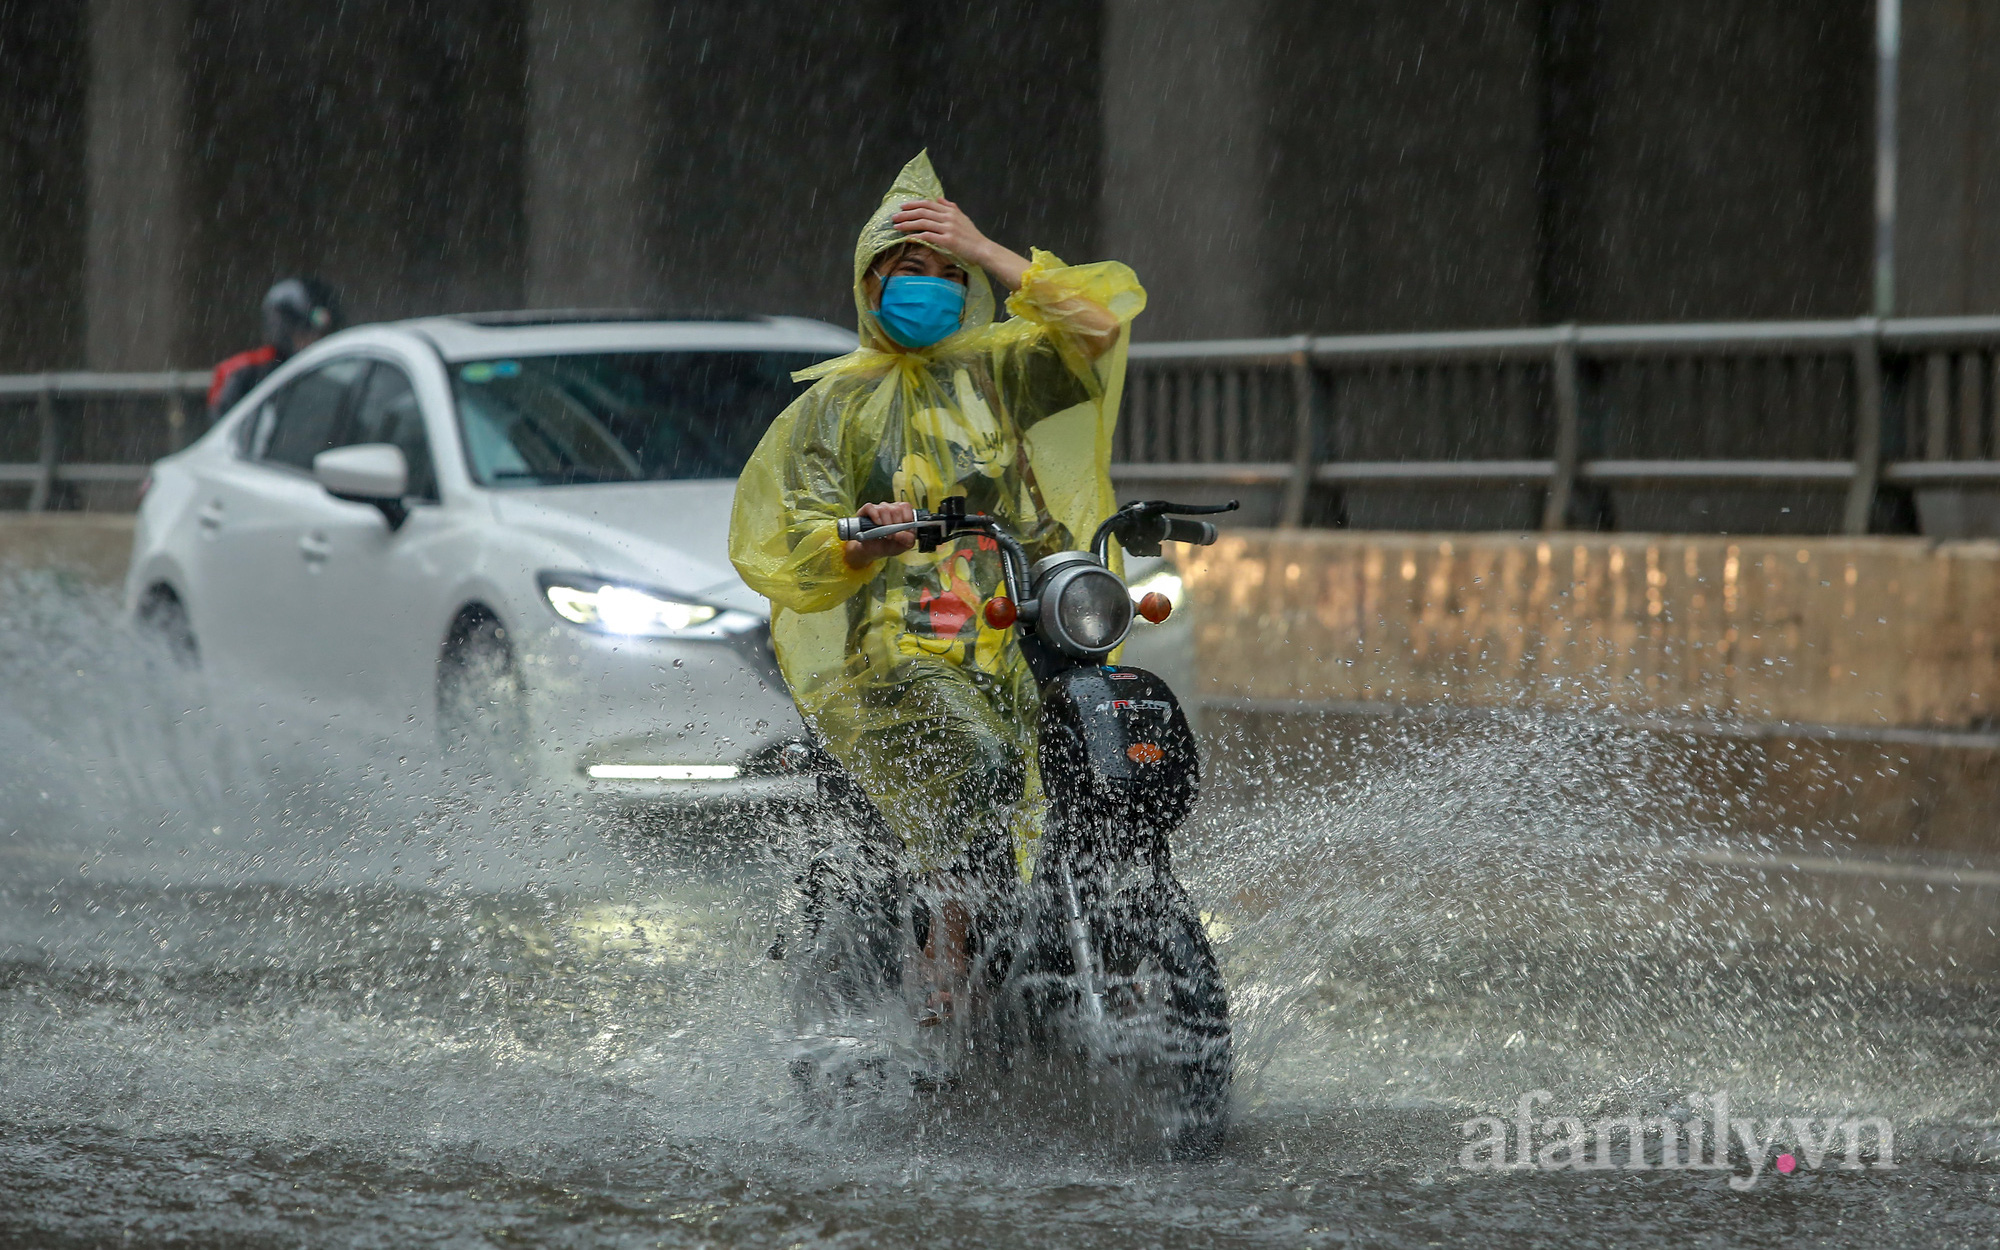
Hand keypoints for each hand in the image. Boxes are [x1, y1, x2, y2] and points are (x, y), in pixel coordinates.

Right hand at [843, 500, 917, 567]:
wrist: (873, 551)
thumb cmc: (889, 545)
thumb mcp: (904, 545)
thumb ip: (908, 539)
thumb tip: (901, 533)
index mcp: (901, 513)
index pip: (905, 506)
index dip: (907, 517)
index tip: (905, 529)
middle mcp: (890, 508)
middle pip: (896, 509)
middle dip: (896, 525)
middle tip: (893, 535)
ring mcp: (877, 509)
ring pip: (884, 508)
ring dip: (885, 523)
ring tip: (884, 534)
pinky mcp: (865, 512)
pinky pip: (870, 507)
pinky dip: (874, 515)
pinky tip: (877, 524)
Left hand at [891, 198, 1030, 289]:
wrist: (983, 249)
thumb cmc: (972, 236)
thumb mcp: (963, 217)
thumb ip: (950, 207)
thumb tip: (939, 198)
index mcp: (951, 211)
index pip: (928, 204)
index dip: (914, 204)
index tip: (902, 206)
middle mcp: (948, 217)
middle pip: (923, 211)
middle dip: (906, 214)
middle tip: (894, 217)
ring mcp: (948, 229)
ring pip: (923, 223)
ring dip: (908, 224)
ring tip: (897, 227)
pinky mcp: (948, 241)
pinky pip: (928, 236)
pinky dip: (917, 236)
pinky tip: (908, 237)